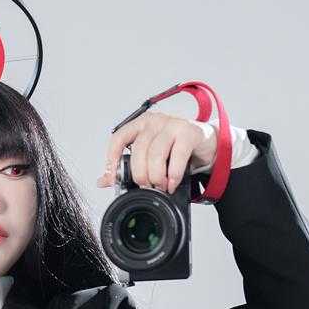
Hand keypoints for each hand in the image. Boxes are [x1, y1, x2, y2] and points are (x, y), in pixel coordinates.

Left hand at [98, 111, 217, 193]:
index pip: (118, 138)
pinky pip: (178, 155)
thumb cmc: (174, 149)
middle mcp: (154, 121)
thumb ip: (128, 167)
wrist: (205, 144)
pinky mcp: (189, 133)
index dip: (112, 158)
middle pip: (139, 149)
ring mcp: (172, 125)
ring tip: (160, 186)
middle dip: (140, 173)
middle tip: (146, 186)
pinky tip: (172, 183)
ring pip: (156, 153)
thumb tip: (103, 181)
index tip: (113, 177)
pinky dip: (173, 173)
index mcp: (139, 125)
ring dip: (156, 175)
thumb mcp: (150, 157)